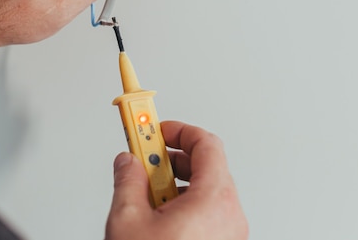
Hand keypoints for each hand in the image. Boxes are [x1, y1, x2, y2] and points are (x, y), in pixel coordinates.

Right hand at [106, 121, 247, 239]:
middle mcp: (230, 215)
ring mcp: (230, 232)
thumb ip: (128, 182)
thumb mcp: (128, 221)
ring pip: (205, 190)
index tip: (155, 129)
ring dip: (175, 184)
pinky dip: (184, 205)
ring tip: (146, 195)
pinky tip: (158, 216)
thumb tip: (127, 162)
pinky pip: (207, 212)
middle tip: (144, 160)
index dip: (178, 130)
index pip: (206, 144)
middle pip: (206, 166)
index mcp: (213, 201)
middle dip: (171, 158)